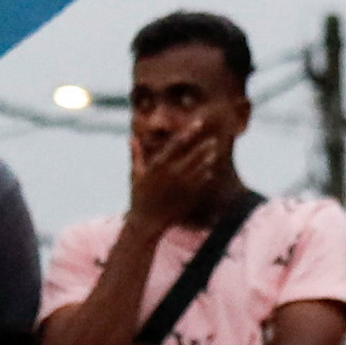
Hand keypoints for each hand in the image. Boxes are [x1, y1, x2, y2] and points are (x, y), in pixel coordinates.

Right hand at [130, 106, 233, 222]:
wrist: (147, 221)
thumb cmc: (138, 196)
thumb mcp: (135, 174)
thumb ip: (136, 155)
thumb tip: (131, 138)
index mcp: (158, 164)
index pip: (177, 143)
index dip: (190, 131)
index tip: (199, 123)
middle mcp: (172, 173)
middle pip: (194, 154)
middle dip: (204, 146)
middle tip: (213, 139)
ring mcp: (182, 185)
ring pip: (200, 167)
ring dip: (208, 159)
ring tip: (213, 152)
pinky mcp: (189, 196)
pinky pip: (201, 182)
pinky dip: (205, 175)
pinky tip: (209, 170)